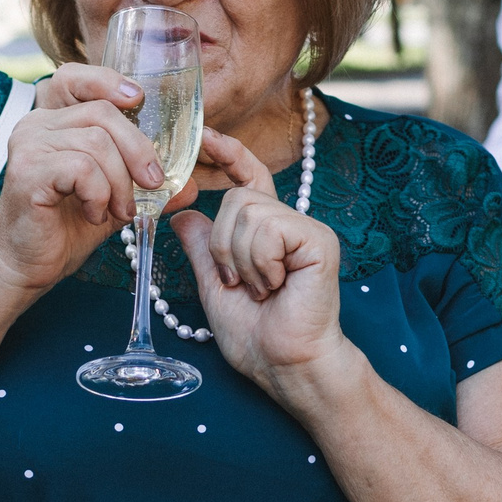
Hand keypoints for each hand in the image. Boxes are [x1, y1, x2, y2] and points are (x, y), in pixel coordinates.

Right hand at [0, 68, 178, 294]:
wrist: (25, 266)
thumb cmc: (65, 229)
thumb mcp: (114, 200)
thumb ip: (146, 186)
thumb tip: (192, 184)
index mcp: (53, 121)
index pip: (76, 78)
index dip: (108, 81)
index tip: (137, 99)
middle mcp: (35, 124)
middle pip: (102, 113)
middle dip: (138, 150)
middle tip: (153, 185)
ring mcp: (28, 144)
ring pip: (97, 143)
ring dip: (120, 183)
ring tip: (120, 212)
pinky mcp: (27, 171)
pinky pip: (82, 168)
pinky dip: (100, 194)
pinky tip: (94, 215)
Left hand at [172, 130, 349, 392]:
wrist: (285, 364)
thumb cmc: (257, 335)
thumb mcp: (214, 286)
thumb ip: (201, 249)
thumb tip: (183, 215)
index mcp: (269, 232)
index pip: (250, 179)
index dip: (231, 155)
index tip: (208, 137)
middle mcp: (291, 224)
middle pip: (238, 198)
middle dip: (224, 245)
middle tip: (240, 282)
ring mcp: (307, 229)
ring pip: (248, 212)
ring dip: (241, 258)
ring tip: (262, 288)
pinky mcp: (318, 240)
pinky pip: (268, 229)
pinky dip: (259, 262)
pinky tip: (277, 285)